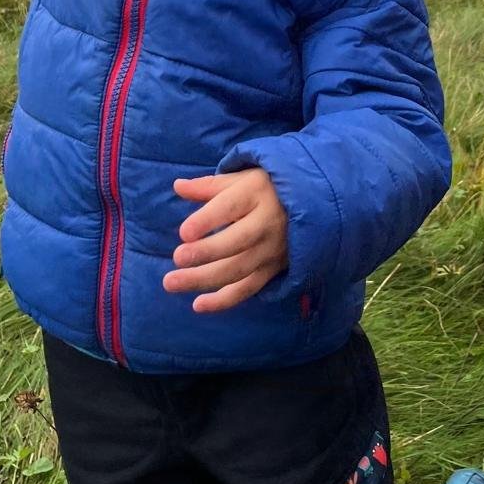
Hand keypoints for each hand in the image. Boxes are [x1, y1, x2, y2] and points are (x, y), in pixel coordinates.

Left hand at [162, 169, 287, 311]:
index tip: (184, 232)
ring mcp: (273, 249)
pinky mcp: (274, 269)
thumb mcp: (242, 178)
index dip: (208, 220)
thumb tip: (178, 186)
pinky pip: (249, 288)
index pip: (231, 206)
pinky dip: (224, 300)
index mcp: (257, 193)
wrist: (311, 203)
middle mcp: (268, 222)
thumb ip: (209, 186)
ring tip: (172, 282)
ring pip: (239, 269)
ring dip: (204, 279)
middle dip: (207, 252)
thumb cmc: (267, 187)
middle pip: (237, 241)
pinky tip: (198, 305)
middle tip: (178, 258)